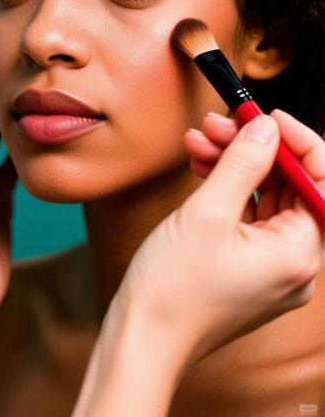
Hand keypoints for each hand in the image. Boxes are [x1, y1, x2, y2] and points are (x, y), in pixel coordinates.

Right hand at [73, 112, 323, 415]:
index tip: (262, 114)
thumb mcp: (208, 212)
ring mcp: (273, 268)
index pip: (321, 181)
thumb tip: (266, 127)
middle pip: (289, 187)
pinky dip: (227, 189)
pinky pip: (248, 218)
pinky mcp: (249, 269)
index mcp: (300, 253)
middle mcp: (297, 263)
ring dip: (234, 165)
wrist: (144, 337)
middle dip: (253, 149)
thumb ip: (242, 163)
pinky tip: (199, 169)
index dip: (296, 141)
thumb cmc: (174, 286)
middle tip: (216, 124)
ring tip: (197, 143)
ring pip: (266, 198)